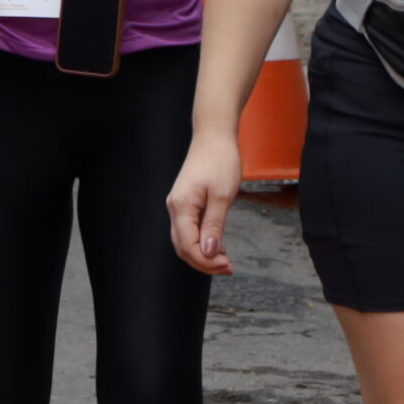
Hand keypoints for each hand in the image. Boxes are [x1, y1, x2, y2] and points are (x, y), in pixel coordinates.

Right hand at [166, 135, 241, 275]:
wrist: (213, 136)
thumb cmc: (220, 160)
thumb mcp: (222, 195)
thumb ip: (214, 226)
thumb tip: (208, 253)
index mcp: (182, 207)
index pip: (188, 245)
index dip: (206, 261)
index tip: (228, 265)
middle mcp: (175, 208)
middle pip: (183, 247)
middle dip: (204, 262)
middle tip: (228, 267)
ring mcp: (179, 205)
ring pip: (185, 240)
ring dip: (203, 254)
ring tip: (225, 260)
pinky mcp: (185, 202)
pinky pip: (189, 229)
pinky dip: (202, 242)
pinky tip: (218, 246)